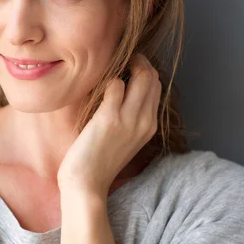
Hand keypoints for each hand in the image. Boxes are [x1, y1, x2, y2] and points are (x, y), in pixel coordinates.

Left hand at [57, 54, 161, 200]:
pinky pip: (114, 85)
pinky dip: (106, 81)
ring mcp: (129, 119)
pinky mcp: (109, 119)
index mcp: (150, 126)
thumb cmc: (99, 161)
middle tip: (121, 59)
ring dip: (124, 66)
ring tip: (110, 69)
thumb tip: (125, 92)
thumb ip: (131, 118)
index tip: (130, 64)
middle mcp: (145, 121)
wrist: (87, 184)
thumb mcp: (126, 140)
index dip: (145, 70)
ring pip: (141, 76)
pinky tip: (96, 89)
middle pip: (152, 77)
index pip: (157, 86)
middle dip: (139, 62)